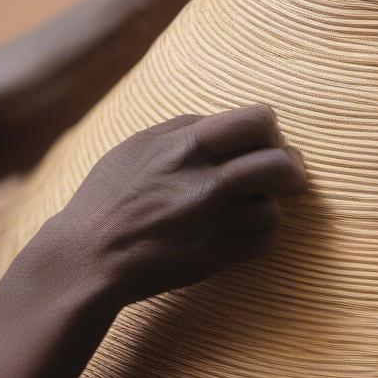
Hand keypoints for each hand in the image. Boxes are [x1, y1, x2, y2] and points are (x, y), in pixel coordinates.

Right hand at [47, 105, 306, 306]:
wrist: (90, 256)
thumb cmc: (108, 197)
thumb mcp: (138, 146)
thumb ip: (184, 129)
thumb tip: (229, 125)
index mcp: (185, 146)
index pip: (258, 121)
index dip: (267, 129)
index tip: (261, 140)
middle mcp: (207, 182)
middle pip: (282, 163)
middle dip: (287, 166)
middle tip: (280, 173)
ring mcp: (217, 223)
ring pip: (275, 206)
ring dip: (264, 204)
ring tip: (241, 206)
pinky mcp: (221, 256)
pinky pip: (265, 240)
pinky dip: (255, 234)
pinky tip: (230, 230)